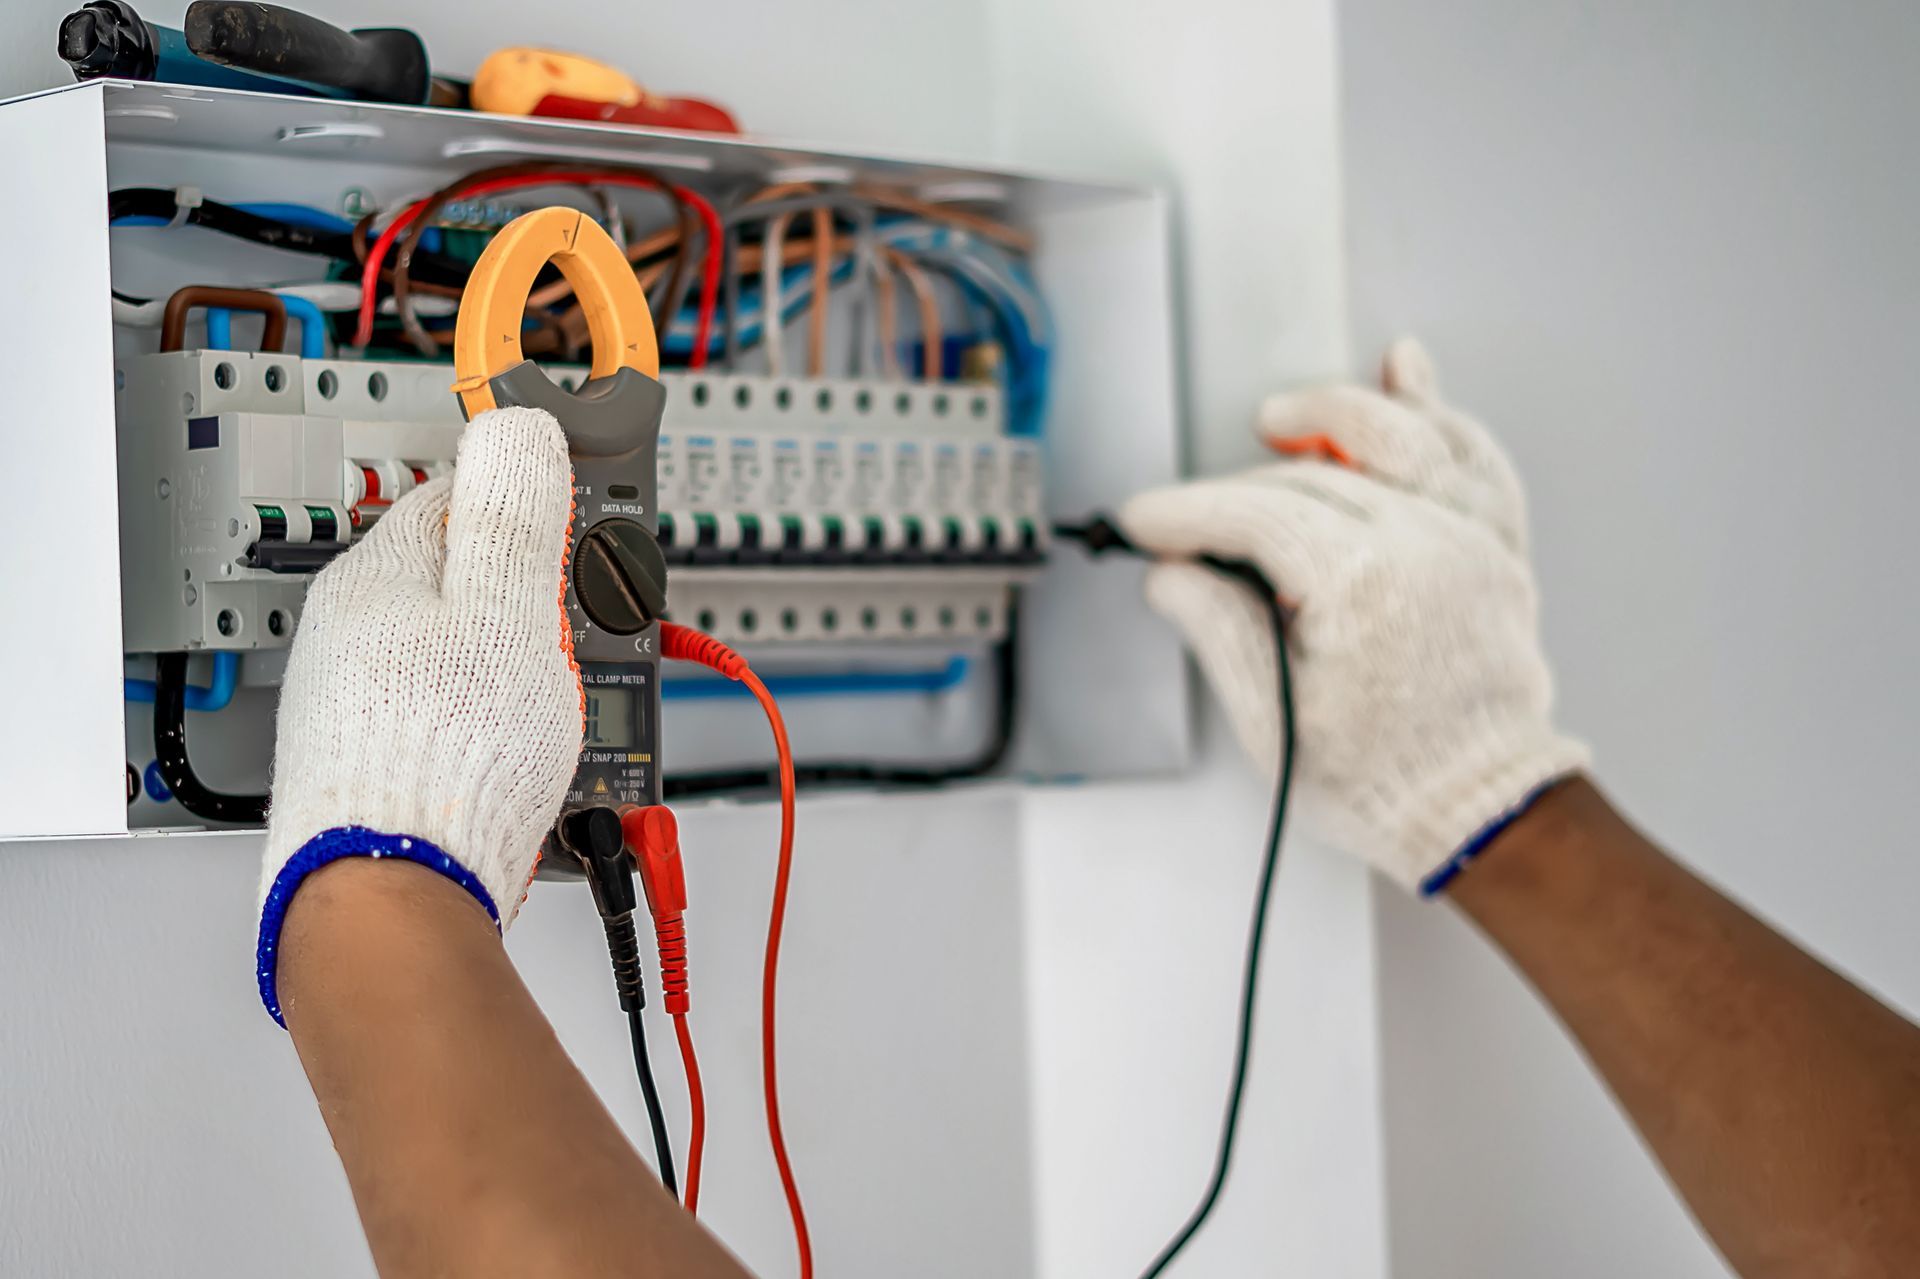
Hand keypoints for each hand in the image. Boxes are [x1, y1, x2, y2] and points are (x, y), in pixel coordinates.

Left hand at [255, 407, 580, 1021]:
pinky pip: (456, 718)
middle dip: (543, 607)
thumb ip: (516, 515)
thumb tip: (518, 426)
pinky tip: (522, 760)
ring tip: (563, 714)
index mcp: (381, 576)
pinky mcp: (378, 762)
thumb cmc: (445, 762)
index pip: (467, 495)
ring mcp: (360, 702)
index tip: (590, 525)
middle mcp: (356, 633)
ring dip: (527, 675)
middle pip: (473, 584)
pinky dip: (499, 729)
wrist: (394, 896)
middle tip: (589, 639)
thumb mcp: (509, 613)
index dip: (541, 504)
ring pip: (467, 657)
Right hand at [1120, 339, 1586, 891]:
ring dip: (1335, 412)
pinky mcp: (1493, 549)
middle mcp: (1422, 542)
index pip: (1253, 516)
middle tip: (1186, 522)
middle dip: (1235, 489)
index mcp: (1363, 583)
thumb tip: (1174, 576)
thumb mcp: (1271, 718)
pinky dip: (1439, 412)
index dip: (1185, 513)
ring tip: (1280, 417)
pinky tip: (1408, 375)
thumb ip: (1218, 629)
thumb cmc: (1386, 779)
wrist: (1481, 810)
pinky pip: (1472, 456)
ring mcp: (1466, 540)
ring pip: (1398, 434)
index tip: (1144, 522)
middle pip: (1309, 477)